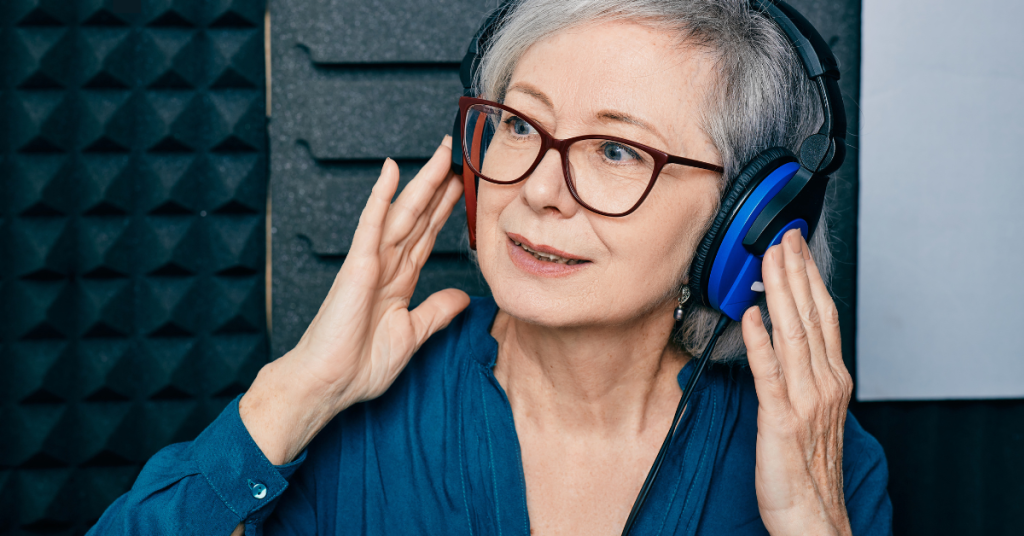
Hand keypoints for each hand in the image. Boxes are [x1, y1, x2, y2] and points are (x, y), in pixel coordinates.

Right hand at [239, 137, 469, 463]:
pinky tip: (390, 170)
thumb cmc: (359, 365)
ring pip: (402, 213)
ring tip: (442, 154)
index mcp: (398, 281)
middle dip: (439, 186)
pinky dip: (381, 197)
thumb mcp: (412, 336)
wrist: (329, 384)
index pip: (427, 236)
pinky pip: (372, 224)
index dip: (445, 210)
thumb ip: (436, 312)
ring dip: (421, 182)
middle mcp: (386, 265)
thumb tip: (463, 296)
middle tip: (458, 153)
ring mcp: (371, 262)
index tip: (464, 187)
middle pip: (419, 217)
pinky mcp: (356, 266)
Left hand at [741, 229, 853, 535]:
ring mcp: (804, 400)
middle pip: (811, 315)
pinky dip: (761, 340)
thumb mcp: (810, 412)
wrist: (813, 516)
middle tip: (784, 235)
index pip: (822, 316)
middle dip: (796, 272)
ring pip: (793, 333)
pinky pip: (769, 373)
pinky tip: (752, 314)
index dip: (809, 278)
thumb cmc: (807, 469)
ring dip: (780, 292)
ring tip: (769, 258)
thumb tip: (780, 340)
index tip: (796, 247)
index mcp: (830, 380)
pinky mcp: (780, 419)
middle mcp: (822, 384)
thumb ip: (799, 373)